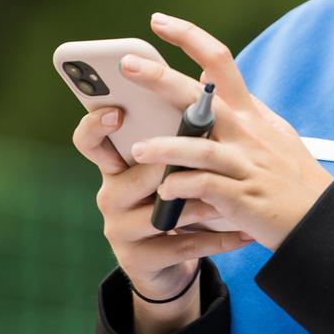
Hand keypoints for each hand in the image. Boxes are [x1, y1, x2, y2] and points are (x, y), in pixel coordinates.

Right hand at [69, 104, 251, 303]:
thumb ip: (182, 126)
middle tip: (194, 160)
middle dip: (164, 167)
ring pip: (158, 212)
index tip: (117, 112)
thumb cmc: (177, 197)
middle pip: (127, 176)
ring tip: (228, 202)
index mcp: (118, 163)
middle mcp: (111, 193)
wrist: (172, 259)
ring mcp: (119, 229)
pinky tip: (243, 234)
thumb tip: (207, 72)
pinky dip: (216, 240)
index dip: (95, 124)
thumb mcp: (176, 162)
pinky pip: (181, 245)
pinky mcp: (137, 260)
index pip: (90, 138)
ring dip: (199, 206)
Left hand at [120, 12, 333, 252]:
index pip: (219, 61)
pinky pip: (203, 186)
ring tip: (137, 150)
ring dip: (164, 148)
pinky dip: (180, 187)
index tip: (160, 21)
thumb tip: (205, 75)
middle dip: (160, 77)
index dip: (188, 37)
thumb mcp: (273, 132)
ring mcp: (244, 163)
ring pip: (198, 146)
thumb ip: (240, 105)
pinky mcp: (241, 196)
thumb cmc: (291, 176)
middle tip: (128, 65)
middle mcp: (246, 132)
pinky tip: (165, 191)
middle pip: (200, 95)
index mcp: (249, 113)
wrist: (320, 218)